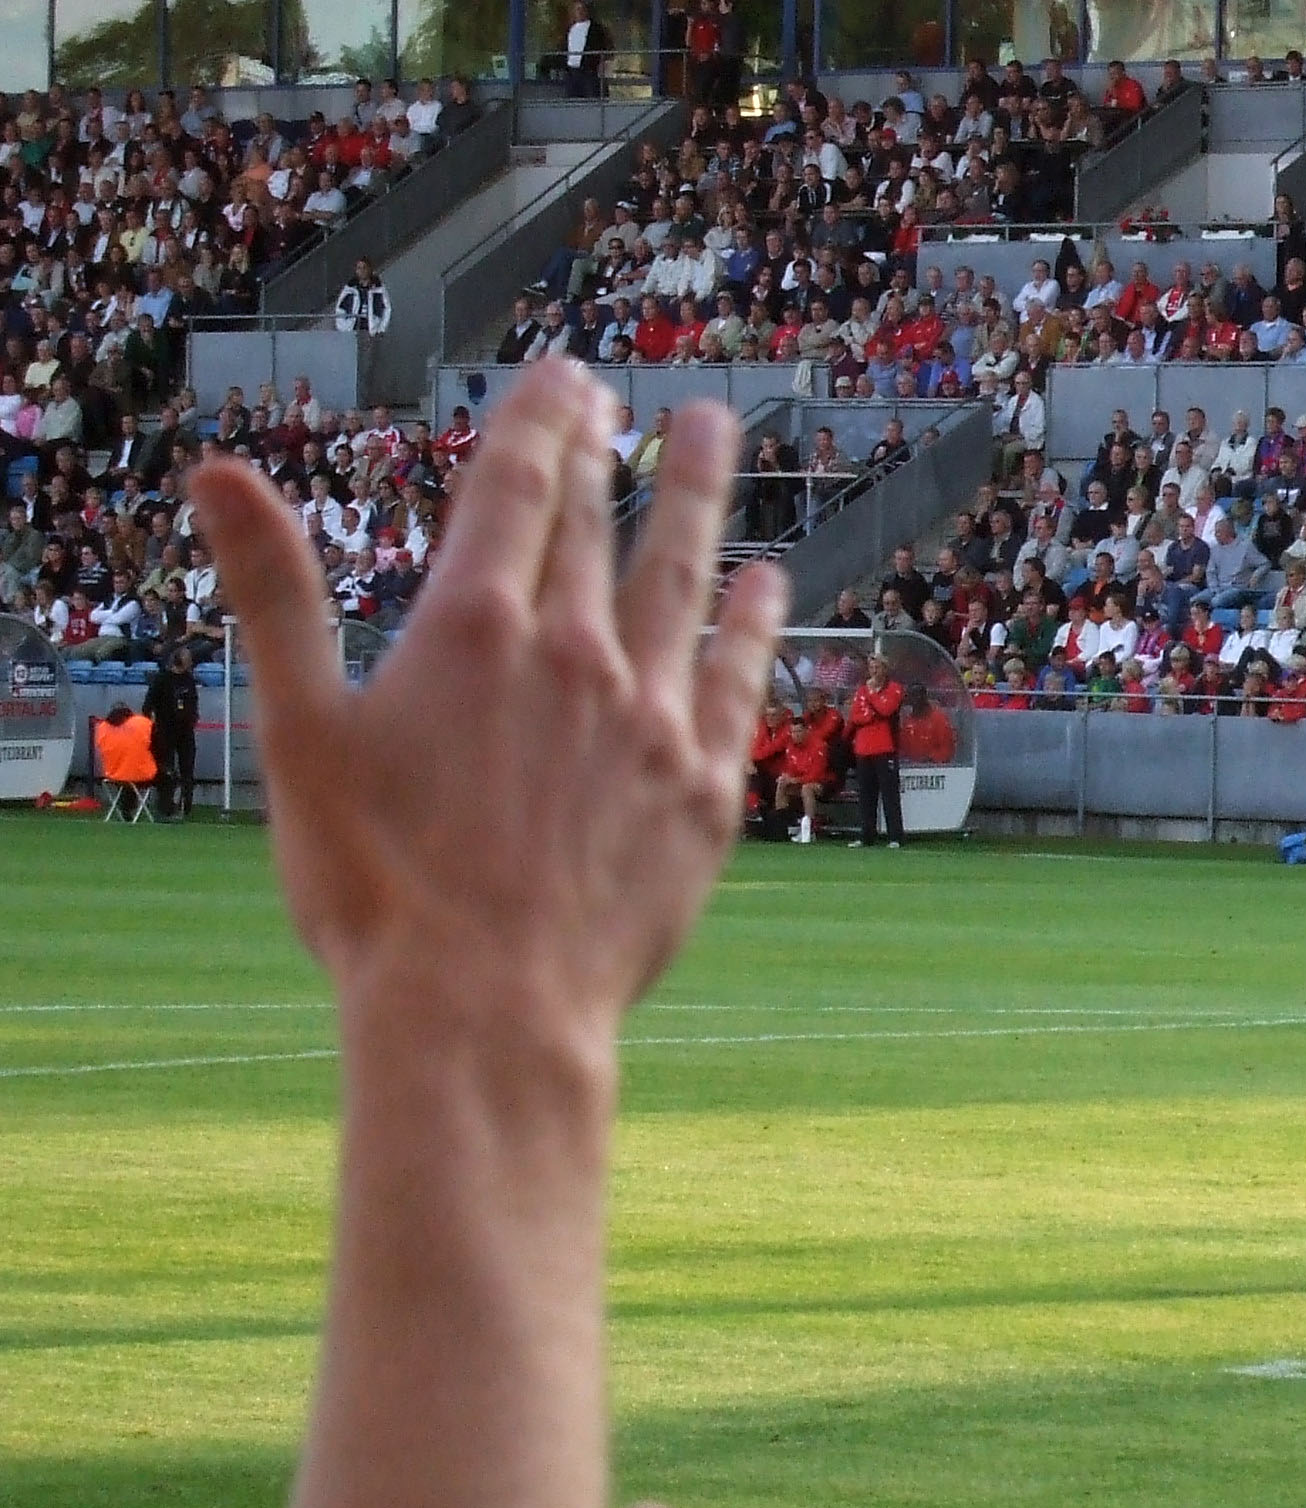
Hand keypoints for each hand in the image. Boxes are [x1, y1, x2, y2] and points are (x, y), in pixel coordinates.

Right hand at [190, 359, 783, 1042]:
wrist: (486, 1010)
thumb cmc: (375, 886)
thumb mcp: (299, 734)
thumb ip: (275, 595)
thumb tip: (216, 471)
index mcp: (476, 633)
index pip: (518, 490)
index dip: (541, 422)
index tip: (564, 375)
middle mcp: (580, 659)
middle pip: (602, 527)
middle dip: (609, 451)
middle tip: (624, 397)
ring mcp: (654, 723)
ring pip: (686, 583)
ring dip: (699, 501)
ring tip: (717, 433)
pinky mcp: (706, 793)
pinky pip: (740, 683)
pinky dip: (754, 626)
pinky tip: (766, 585)